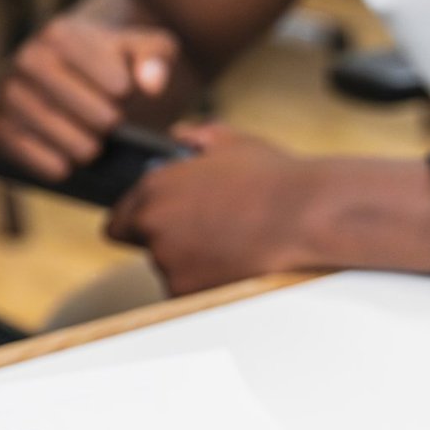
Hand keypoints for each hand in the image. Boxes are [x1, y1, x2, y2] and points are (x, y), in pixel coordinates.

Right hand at [0, 15, 177, 179]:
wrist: (94, 87)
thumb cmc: (125, 68)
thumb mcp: (154, 52)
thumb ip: (158, 59)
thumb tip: (149, 84)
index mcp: (59, 33)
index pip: (95, 69)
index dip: (118, 89)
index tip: (126, 95)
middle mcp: (25, 58)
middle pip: (65, 95)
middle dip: (99, 120)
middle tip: (113, 128)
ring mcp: (7, 93)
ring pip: (39, 122)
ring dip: (74, 144)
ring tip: (94, 148)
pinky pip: (14, 146)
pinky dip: (43, 161)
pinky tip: (67, 165)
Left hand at [106, 123, 320, 294]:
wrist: (311, 216)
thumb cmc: (277, 178)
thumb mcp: (232, 143)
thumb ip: (196, 137)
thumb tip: (180, 136)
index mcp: (154, 188)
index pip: (118, 220)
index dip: (138, 223)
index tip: (156, 226)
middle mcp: (153, 225)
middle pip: (145, 246)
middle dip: (169, 241)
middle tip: (210, 234)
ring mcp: (169, 262)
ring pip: (171, 270)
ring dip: (191, 263)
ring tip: (233, 246)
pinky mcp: (189, 291)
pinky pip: (190, 293)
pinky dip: (208, 285)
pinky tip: (237, 265)